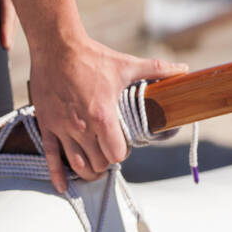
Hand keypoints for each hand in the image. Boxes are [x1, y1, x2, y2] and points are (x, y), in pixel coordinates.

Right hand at [28, 36, 188, 193]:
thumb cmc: (92, 56)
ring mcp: (62, 128)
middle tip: (109, 152)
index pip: (115, 154)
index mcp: (103, 115)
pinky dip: (58, 175)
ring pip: (77, 165)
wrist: (56, 45)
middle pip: (98, 163)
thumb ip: (156, 69)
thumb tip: (184, 70)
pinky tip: (62, 186)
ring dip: (88, 171)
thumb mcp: (125, 64)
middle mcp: (82, 127)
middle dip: (106, 162)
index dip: (121, 152)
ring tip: (94, 167)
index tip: (122, 145)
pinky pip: (51, 157)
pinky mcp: (47, 125)